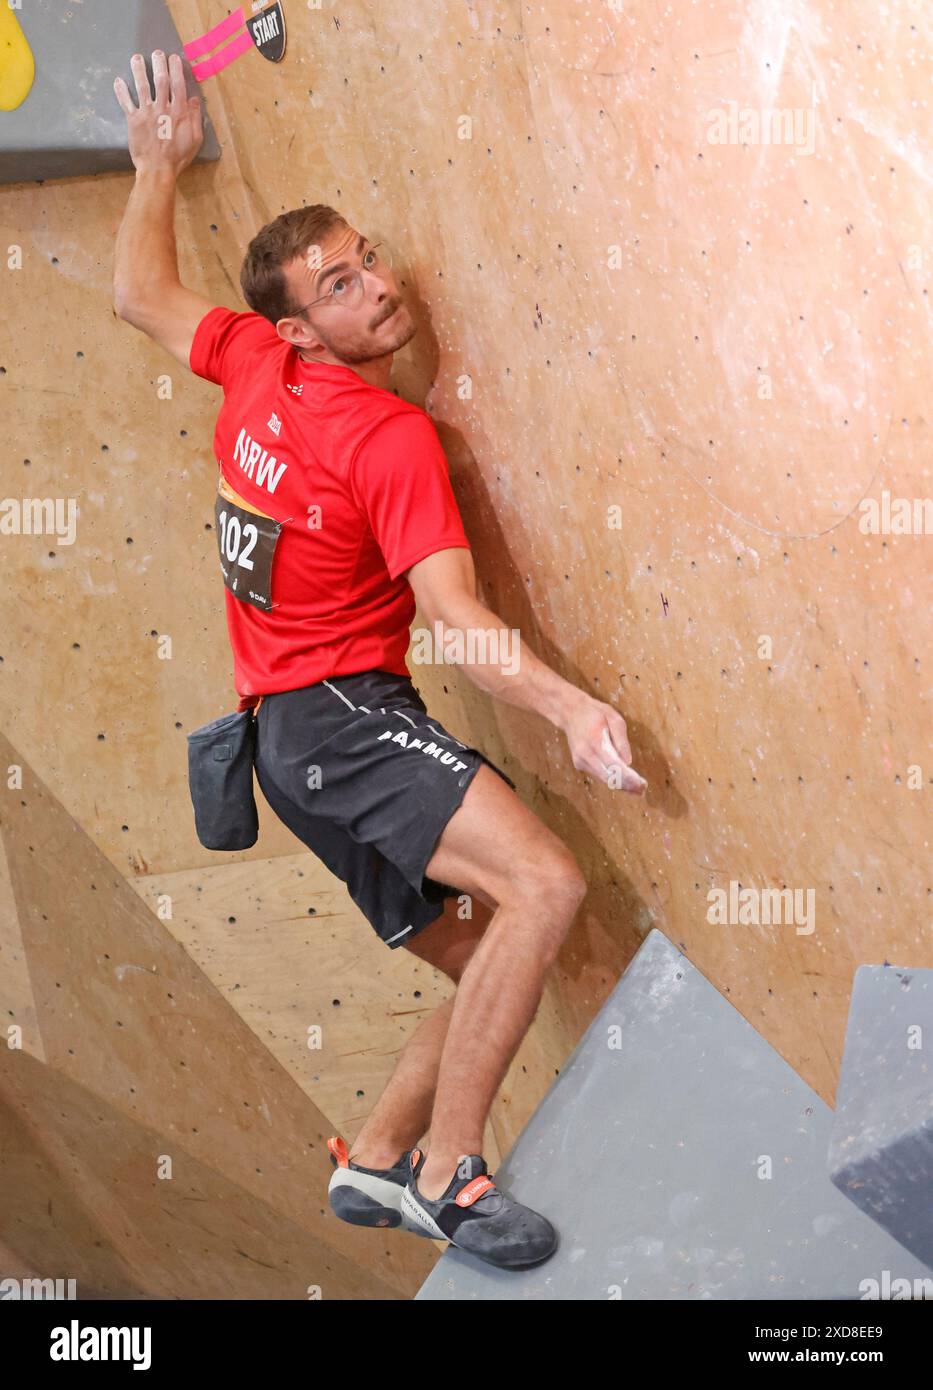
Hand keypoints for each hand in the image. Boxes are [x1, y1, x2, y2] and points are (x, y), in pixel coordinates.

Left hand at [114, 51, 203, 175]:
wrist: (158, 170)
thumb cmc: (178, 157)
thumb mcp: (195, 140)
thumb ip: (195, 119)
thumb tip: (194, 100)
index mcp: (179, 112)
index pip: (178, 84)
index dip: (176, 69)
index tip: (174, 58)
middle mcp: (162, 108)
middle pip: (160, 80)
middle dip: (159, 64)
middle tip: (157, 53)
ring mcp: (147, 113)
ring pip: (142, 86)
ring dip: (138, 70)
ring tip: (136, 58)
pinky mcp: (133, 120)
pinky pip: (125, 102)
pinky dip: (121, 91)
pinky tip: (118, 80)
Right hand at [561, 693, 646, 793]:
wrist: (571, 713)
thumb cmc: (595, 713)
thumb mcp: (613, 717)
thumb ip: (621, 740)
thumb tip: (628, 762)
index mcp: (595, 740)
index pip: (613, 765)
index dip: (628, 777)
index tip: (641, 784)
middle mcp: (585, 754)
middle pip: (608, 777)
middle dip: (627, 786)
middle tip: (642, 790)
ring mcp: (580, 760)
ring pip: (604, 779)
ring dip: (621, 785)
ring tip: (638, 790)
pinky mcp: (580, 764)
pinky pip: (599, 774)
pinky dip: (612, 779)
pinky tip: (625, 782)